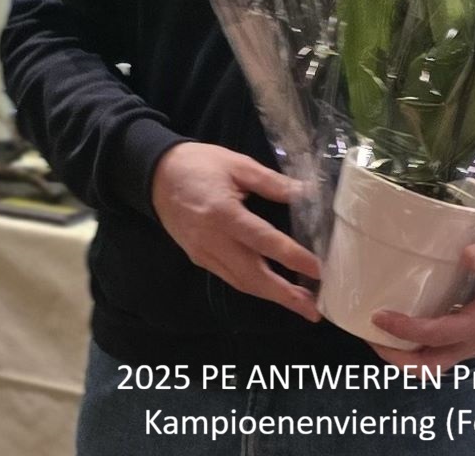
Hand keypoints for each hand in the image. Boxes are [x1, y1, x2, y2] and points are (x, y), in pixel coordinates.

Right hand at [151, 141, 321, 322]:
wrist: (156, 175)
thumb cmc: (199, 164)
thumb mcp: (238, 164)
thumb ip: (272, 182)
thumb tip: (306, 192)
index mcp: (224, 214)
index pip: (264, 241)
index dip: (293, 257)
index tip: (318, 270)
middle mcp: (213, 241)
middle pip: (253, 276)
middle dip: (285, 295)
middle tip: (314, 309)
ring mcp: (204, 254)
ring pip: (242, 283)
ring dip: (272, 296)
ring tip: (300, 304)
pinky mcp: (200, 258)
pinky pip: (230, 278)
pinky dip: (254, 286)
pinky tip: (272, 288)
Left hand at [369, 238, 474, 373]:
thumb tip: (467, 255)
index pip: (437, 334)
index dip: (406, 330)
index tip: (379, 316)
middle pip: (430, 365)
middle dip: (396, 357)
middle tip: (369, 334)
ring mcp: (472, 343)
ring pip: (433, 364)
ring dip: (404, 356)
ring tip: (377, 333)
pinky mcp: (469, 338)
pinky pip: (439, 352)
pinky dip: (416, 346)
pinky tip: (402, 325)